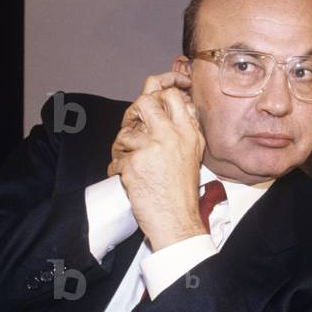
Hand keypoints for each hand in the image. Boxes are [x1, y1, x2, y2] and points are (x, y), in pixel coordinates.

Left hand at [108, 72, 205, 250]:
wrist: (176, 220)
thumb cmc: (182, 191)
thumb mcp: (194, 153)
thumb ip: (186, 127)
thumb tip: (177, 103)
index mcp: (188, 132)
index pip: (171, 95)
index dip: (158, 91)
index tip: (153, 96)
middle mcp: (172, 136)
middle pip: (145, 101)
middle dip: (133, 112)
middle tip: (133, 126)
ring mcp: (152, 149)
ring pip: (125, 132)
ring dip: (122, 147)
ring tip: (129, 161)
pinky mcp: (134, 164)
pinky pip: (117, 157)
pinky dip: (118, 169)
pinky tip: (128, 178)